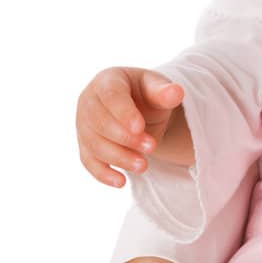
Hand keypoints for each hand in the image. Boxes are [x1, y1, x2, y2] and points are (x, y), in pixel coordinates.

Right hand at [76, 65, 185, 185]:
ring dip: (119, 157)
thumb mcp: (158, 89)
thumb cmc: (147, 94)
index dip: (123, 112)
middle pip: (100, 123)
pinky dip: (103, 173)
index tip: (140, 128)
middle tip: (152, 147)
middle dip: (126, 138)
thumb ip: (165, 92)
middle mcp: (89, 101)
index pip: (110, 96)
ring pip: (95, 145)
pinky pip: (89, 162)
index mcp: (106, 80)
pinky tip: (121, 182)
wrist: (138, 109)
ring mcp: (83, 125)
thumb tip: (177, 92)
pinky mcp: (85, 146)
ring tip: (144, 165)